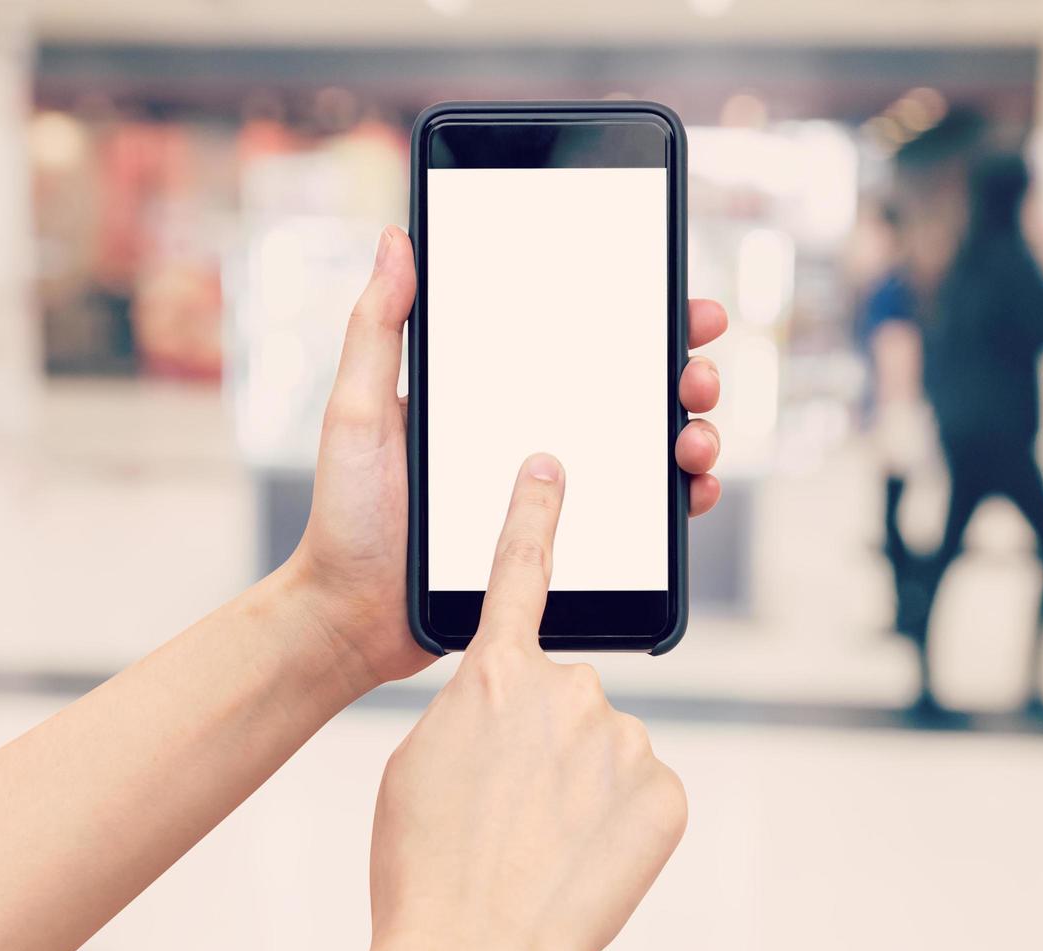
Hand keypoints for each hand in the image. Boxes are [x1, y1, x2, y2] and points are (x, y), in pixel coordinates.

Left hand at [285, 227, 728, 690]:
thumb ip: (377, 328)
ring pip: (646, 446)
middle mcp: (530, 430)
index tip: (677, 300)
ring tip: (693, 438)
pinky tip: (691, 489)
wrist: (354, 616)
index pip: (576, 336)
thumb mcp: (357, 410)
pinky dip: (679, 498)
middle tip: (694, 373)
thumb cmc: (348, 514)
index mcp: (493, 390)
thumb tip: (397, 241)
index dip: (638, 314)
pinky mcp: (562, 540)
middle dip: (682, 368)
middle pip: (629, 386)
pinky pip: (637, 516)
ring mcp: (552, 487)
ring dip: (692, 431)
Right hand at [362, 454, 687, 950]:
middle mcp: (568, 689)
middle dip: (544, 739)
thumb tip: (509, 705)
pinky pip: (641, 789)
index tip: (551, 468)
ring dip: (580, 784)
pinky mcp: (666, 790)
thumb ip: (473, 708)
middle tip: (510, 806)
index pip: (520, 570)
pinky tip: (582, 856)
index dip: (534, 513)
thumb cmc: (426, 862)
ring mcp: (625, 739)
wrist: (472, 950)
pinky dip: (618, 819)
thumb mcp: (421, 761)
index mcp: (494, 675)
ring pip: (605, 746)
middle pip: (564, 695)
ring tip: (541, 843)